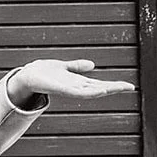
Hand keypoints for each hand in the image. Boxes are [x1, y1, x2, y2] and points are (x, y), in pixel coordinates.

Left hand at [8, 59, 134, 103]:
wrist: (26, 76)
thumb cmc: (43, 72)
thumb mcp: (63, 66)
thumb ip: (76, 66)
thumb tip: (92, 64)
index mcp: (78, 82)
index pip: (100, 84)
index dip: (114, 85)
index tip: (129, 85)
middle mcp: (75, 87)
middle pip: (99, 88)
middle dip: (114, 88)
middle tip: (130, 87)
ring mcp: (69, 89)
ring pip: (91, 91)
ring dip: (105, 89)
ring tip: (119, 87)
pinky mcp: (61, 90)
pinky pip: (77, 92)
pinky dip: (88, 92)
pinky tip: (99, 90)